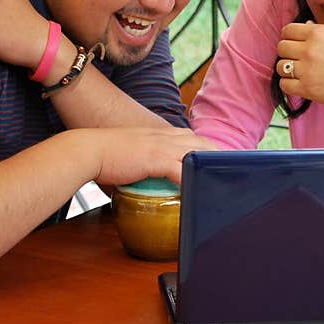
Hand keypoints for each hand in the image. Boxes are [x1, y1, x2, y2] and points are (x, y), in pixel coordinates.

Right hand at [84, 127, 218, 185]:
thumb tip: (144, 184)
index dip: (210, 149)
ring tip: (230, 181)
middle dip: (222, 156)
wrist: (86, 150)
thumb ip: (142, 166)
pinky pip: (182, 169)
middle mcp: (165, 137)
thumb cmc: (103, 156)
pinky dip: (194, 179)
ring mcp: (161, 146)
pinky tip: (203, 189)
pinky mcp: (155, 158)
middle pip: (203, 144)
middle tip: (237, 171)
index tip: (222, 160)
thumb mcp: (130, 156)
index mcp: (160, 134)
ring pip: (198, 154)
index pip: (193, 138)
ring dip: (214, 167)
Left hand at [275, 21, 323, 108]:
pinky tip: (301, 84)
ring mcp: (307, 69)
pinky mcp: (307, 88)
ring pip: (280, 66)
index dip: (290, 38)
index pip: (287, 30)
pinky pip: (284, 85)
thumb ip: (321, 32)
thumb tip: (304, 26)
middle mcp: (310, 49)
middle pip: (281, 47)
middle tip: (299, 60)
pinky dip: (289, 85)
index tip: (296, 45)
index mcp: (318, 33)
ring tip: (301, 73)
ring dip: (288, 70)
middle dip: (288, 53)